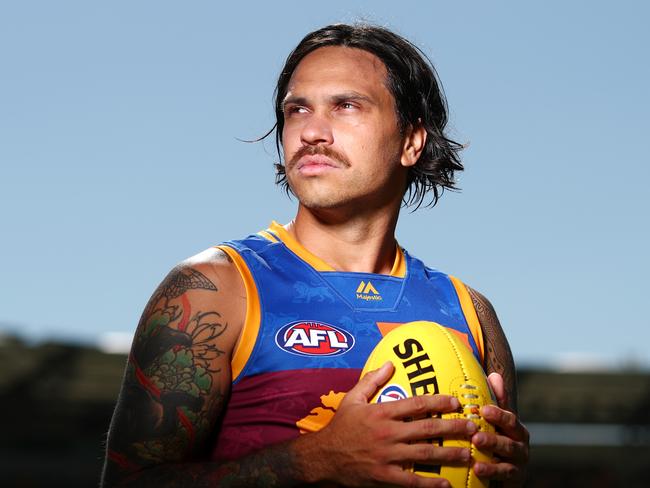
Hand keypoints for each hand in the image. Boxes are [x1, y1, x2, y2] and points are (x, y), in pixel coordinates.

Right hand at [312, 362, 478, 486]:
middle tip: (472, 427)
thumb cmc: (340, 427)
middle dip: (453, 428)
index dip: (439, 402)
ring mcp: (387, 456)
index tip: (456, 402)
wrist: (322, 457)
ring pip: (425, 455)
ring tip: (469, 454)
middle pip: (428, 429)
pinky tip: (448, 485)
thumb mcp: (352, 399)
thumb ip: (372, 380)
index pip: (416, 404)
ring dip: (450, 454)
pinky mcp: (384, 476)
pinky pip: (412, 481)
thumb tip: (390, 363)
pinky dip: (431, 484)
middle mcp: (388, 433)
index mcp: (381, 412)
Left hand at [472, 373, 528, 486]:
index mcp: (515, 427)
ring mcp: (519, 461)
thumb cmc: (497, 438)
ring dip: (491, 456)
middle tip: (475, 436)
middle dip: (492, 438)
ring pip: (507, 458)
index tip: (484, 410)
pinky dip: (492, 471)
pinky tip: (477, 469)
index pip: (509, 418)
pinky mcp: (516, 477)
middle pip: (508, 440)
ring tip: (475, 455)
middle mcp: (520, 443)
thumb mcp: (496, 420)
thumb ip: (496, 401)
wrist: (504, 469)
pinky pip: (505, 474)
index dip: (498, 414)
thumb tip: (494, 375)